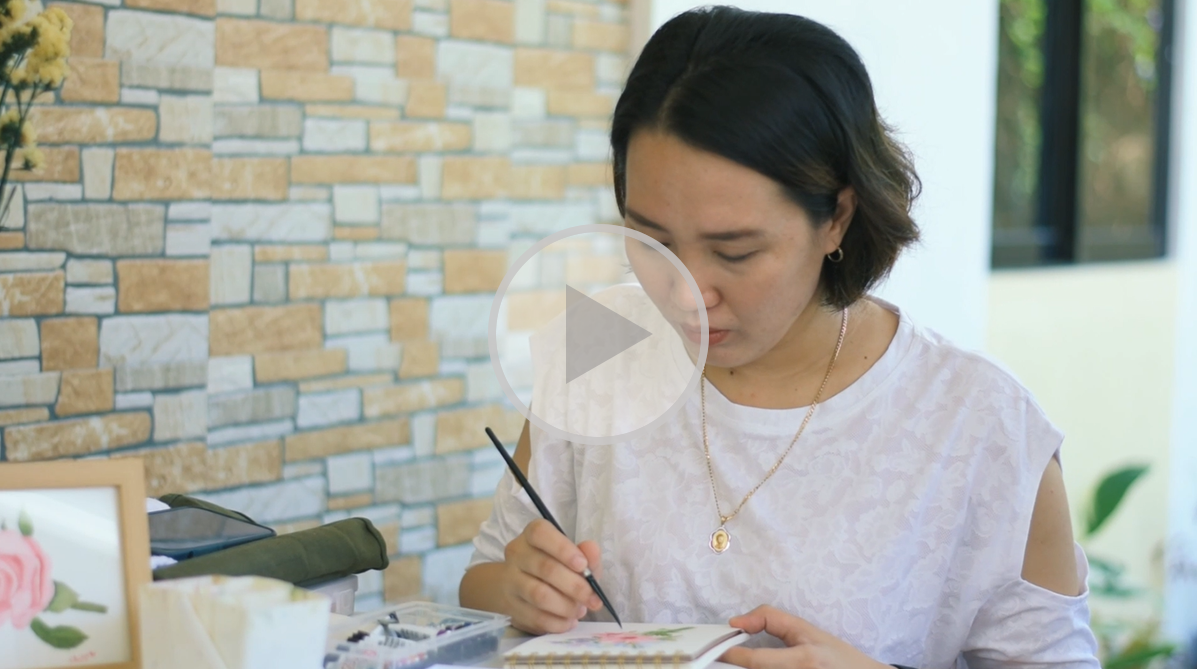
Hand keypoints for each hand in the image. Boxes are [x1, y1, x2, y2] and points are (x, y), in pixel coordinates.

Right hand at [500, 519, 604, 633]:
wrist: (516, 585)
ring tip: (580, 610)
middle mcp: (516, 554)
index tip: (583, 565)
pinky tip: (568, 621)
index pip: (540, 533)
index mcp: (531, 536)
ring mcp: (510, 581)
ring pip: (538, 595)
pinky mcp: (510, 606)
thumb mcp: (573, 557)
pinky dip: (556, 622)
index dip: (562, 549)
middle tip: (592, 599)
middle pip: (544, 568)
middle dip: (574, 586)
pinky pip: (534, 617)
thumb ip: (586, 554)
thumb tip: (592, 549)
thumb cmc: (553, 566)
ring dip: (565, 606)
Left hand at [721, 606, 888, 668]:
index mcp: (803, 660)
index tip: (715, 650)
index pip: (757, 661)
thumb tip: (735, 623)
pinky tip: (758, 667)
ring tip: (739, 662)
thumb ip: (771, 620)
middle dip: (736, 667)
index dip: (732, 656)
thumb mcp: (807, 631)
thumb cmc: (836, 656)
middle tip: (719, 659)